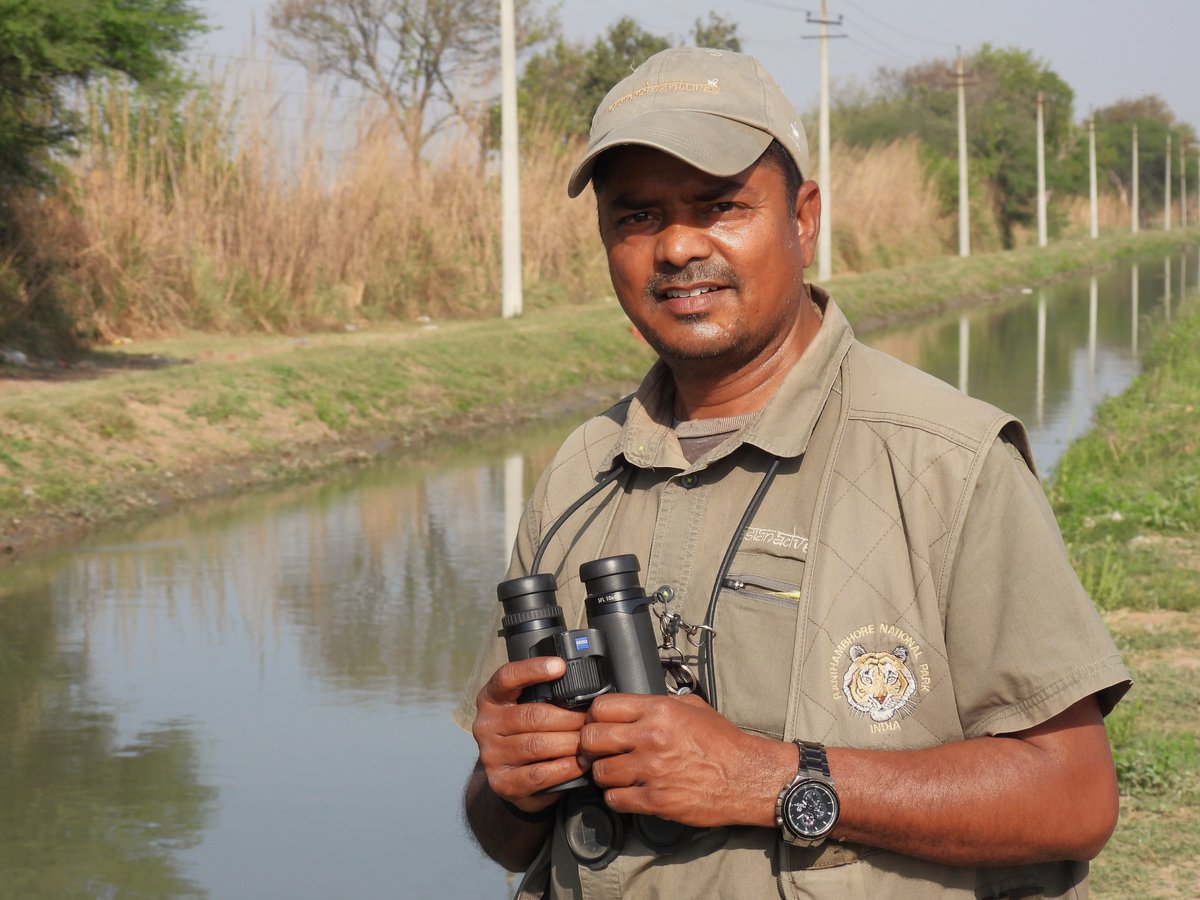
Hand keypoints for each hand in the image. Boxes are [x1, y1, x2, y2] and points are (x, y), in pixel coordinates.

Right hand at [472, 657, 588, 812]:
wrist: (509, 777)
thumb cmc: (527, 733)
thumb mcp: (526, 707)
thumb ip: (544, 693)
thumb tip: (581, 682)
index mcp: (491, 699)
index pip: (507, 677)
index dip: (533, 669)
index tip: (560, 666)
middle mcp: (485, 725)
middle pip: (532, 715)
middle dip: (569, 717)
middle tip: (593, 720)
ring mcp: (491, 756)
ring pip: (537, 745)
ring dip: (570, 743)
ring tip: (590, 742)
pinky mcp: (502, 783)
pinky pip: (538, 774)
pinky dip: (564, 768)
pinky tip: (580, 764)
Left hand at [580, 693, 792, 827]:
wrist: (747, 777)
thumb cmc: (724, 743)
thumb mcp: (694, 707)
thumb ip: (660, 703)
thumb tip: (635, 704)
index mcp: (659, 710)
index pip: (602, 707)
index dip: (594, 716)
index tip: (597, 724)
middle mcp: (651, 738)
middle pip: (592, 739)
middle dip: (590, 745)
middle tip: (598, 751)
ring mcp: (651, 771)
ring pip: (600, 772)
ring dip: (603, 774)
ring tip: (615, 773)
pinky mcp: (656, 800)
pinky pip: (615, 799)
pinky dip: (616, 797)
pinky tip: (627, 792)